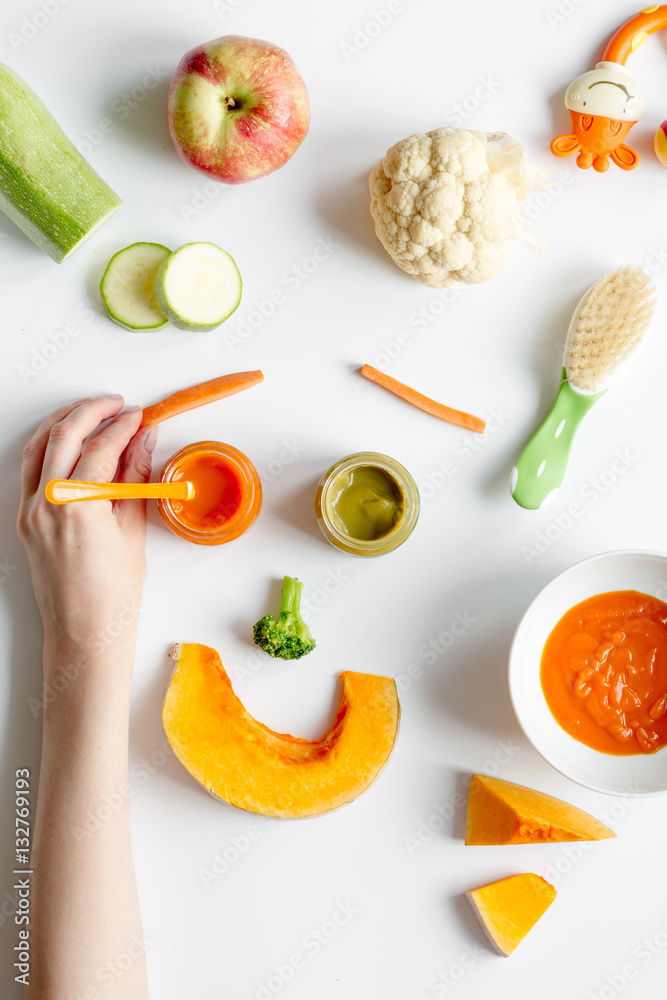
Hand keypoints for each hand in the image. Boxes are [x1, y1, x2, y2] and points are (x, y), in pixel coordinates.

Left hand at [17, 396, 157, 669]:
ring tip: (92, 414)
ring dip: (65, 424)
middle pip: (64, 436)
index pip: (101, 448)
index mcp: (77, 506)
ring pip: (39, 447)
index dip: (124, 426)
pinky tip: (70, 445)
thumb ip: (136, 478)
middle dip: (92, 411)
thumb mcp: (133, 530)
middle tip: (118, 405)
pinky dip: (49, 448)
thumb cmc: (114, 593)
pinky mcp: (25, 521)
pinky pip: (30, 470)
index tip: (141, 417)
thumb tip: (144, 441)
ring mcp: (30, 511)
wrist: (85, 632)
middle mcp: (46, 504)